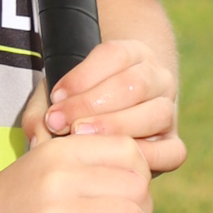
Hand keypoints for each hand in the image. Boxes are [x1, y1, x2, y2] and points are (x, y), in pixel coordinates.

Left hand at [20, 35, 185, 175]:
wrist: (115, 118)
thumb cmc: (78, 104)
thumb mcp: (59, 95)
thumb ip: (41, 108)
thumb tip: (40, 131)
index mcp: (134, 54)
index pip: (113, 55)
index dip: (82, 76)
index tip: (55, 97)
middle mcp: (158, 79)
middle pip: (134, 85)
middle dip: (91, 105)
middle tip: (60, 122)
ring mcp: (169, 112)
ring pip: (156, 114)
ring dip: (114, 127)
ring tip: (80, 137)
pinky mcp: (173, 146)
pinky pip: (171, 152)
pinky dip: (144, 156)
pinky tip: (112, 158)